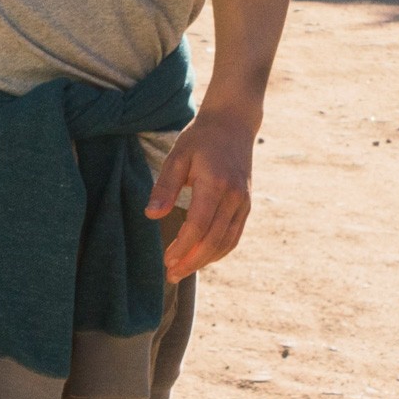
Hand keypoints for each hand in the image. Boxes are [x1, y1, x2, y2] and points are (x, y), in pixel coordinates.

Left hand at [144, 105, 258, 281]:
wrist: (234, 123)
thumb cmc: (201, 138)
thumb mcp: (178, 156)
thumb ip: (165, 186)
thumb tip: (151, 215)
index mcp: (215, 184)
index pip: (199, 225)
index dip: (182, 247)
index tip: (166, 260)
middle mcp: (234, 196)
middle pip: (213, 240)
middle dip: (192, 261)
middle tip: (171, 275)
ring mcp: (243, 202)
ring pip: (227, 242)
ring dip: (205, 260)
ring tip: (183, 270)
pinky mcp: (246, 205)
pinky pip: (234, 235)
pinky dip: (219, 250)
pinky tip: (202, 257)